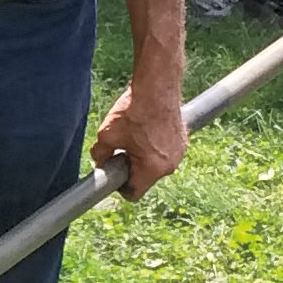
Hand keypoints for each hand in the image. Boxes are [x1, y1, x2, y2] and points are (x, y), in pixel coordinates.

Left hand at [90, 81, 186, 198]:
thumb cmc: (132, 112)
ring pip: (156, 165)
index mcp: (152, 169)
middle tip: (121, 150)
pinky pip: (165, 152)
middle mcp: (170, 165)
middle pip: (146, 179)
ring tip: (134, 137)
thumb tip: (99, 164)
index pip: (135, 194)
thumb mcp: (106, 135)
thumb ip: (99, 156)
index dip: (120, 187)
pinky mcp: (183, 141)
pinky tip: (145, 130)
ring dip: (144, 157)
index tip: (114, 175)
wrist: (156, 88)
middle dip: (132, 168)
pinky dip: (155, 147)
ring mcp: (180, 153)